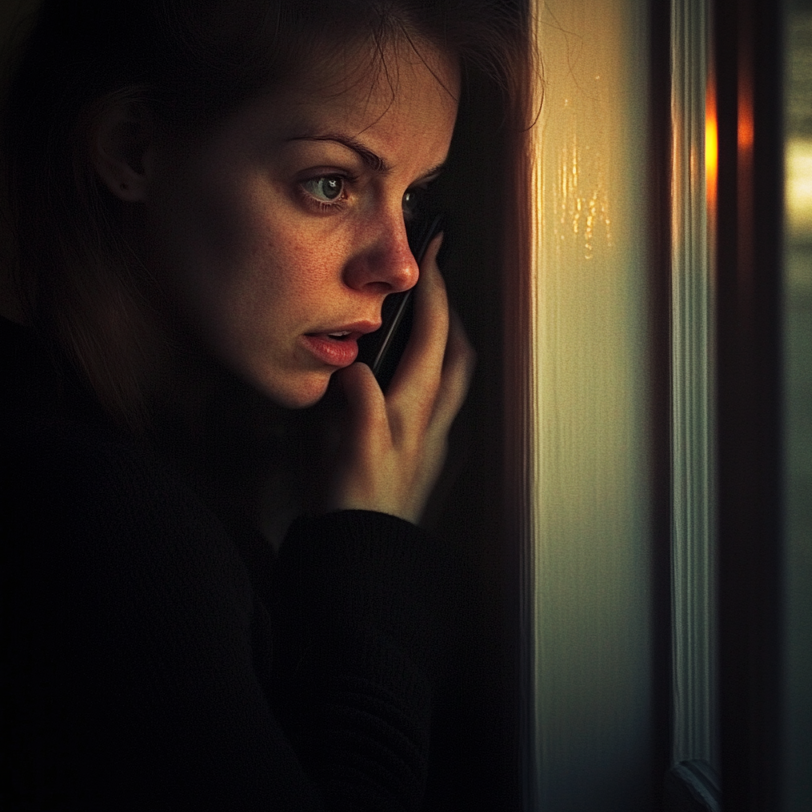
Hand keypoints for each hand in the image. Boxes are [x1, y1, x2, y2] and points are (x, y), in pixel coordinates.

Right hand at [310, 235, 475, 523]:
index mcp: (416, 410)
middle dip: (449, 315)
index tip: (433, 255)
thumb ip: (360, 405)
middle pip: (457, 355)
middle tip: (433, 288)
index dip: (435, 292)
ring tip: (423, 325)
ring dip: (443, 344)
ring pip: (449, 378)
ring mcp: (426, 439)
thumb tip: (357, 368)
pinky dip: (427, 376)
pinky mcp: (415, 455)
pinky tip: (403, 380)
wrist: (365, 557)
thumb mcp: (354, 451)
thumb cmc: (359, 507)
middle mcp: (430, 421)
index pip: (434, 338)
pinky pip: (433, 402)